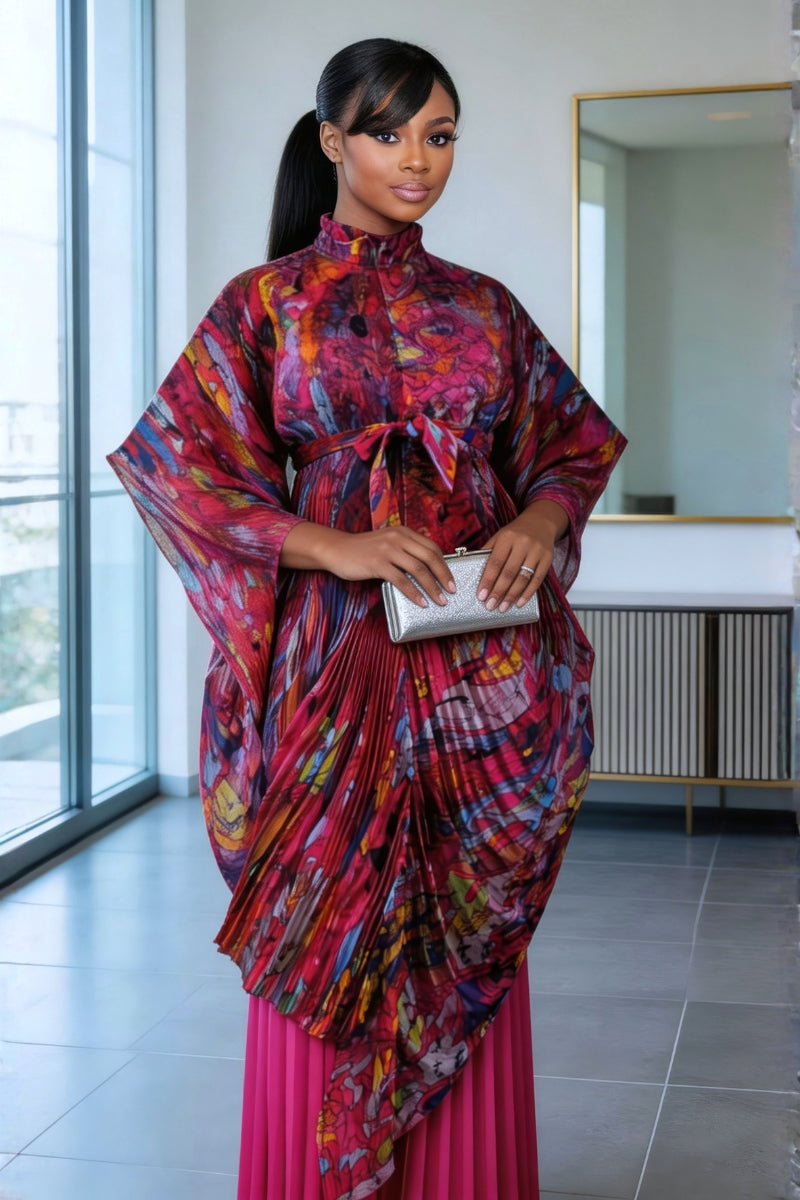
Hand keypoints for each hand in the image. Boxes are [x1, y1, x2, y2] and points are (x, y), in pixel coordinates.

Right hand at [281, 523, 455, 607]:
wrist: (336, 549)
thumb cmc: (363, 550)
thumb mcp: (387, 543)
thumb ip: (405, 550)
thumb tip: (426, 569)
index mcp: (404, 532)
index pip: (432, 547)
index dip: (445, 564)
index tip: (452, 579)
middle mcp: (398, 538)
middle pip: (430, 557)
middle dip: (444, 576)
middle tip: (452, 591)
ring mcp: (388, 550)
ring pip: (418, 570)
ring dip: (432, 587)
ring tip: (440, 600)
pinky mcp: (377, 563)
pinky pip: (401, 580)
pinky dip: (414, 593)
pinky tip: (420, 602)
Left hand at [477, 500, 567, 612]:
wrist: (541, 522)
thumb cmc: (516, 532)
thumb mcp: (499, 536)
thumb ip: (488, 552)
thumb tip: (474, 572)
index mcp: (507, 537)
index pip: (495, 562)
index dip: (488, 580)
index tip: (481, 595)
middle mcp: (523, 543)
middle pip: (509, 572)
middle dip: (498, 591)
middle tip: (490, 605)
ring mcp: (537, 551)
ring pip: (523, 578)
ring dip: (512, 595)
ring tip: (503, 607)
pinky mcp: (548, 559)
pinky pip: (537, 579)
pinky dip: (528, 593)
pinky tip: (519, 602)